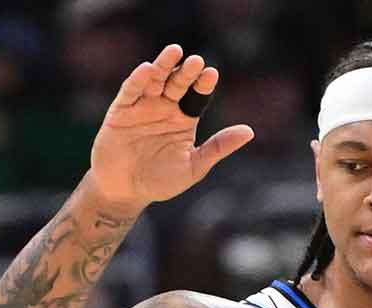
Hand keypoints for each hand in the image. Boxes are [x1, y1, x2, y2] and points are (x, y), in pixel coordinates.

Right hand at [87, 43, 254, 207]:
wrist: (124, 192)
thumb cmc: (160, 181)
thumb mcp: (193, 167)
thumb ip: (218, 147)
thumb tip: (249, 132)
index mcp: (184, 118)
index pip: (198, 95)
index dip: (203, 84)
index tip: (211, 74)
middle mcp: (165, 107)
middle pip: (178, 83)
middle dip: (187, 72)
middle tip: (197, 62)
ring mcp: (143, 106)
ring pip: (155, 80)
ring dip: (163, 65)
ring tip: (174, 50)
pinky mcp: (121, 111)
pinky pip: (130, 91)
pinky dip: (137, 80)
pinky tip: (146, 70)